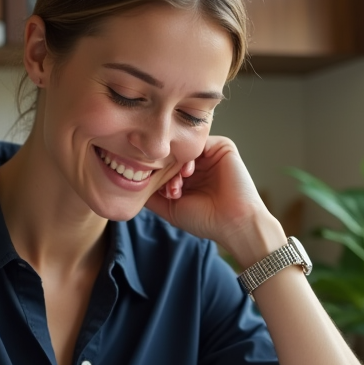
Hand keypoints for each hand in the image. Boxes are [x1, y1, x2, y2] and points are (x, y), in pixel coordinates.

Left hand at [144, 136, 282, 264]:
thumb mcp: (171, 208)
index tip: (156, 190)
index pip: (164, 165)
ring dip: (176, 165)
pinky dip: (190, 155)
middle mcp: (198, 164)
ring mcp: (210, 155)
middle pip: (172, 155)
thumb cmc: (205, 220)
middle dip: (166, 170)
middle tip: (169, 190)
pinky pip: (199, 142)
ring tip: (179, 186)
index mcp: (188, 178)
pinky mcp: (223, 147)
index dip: (156, 175)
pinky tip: (189, 172)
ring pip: (183, 148)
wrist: (233, 222)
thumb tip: (130, 184)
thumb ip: (152, 196)